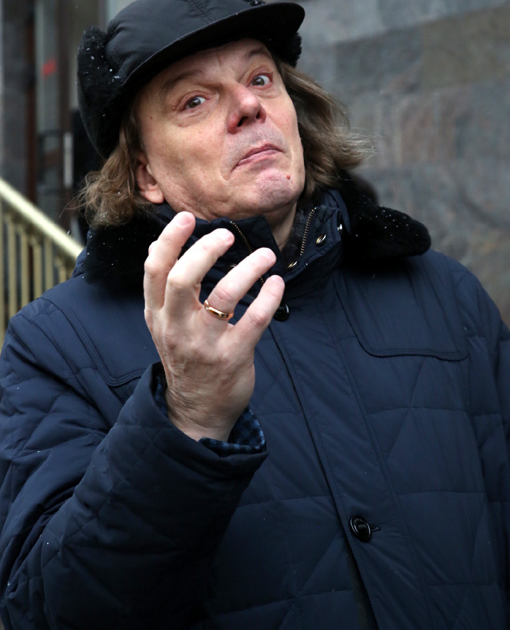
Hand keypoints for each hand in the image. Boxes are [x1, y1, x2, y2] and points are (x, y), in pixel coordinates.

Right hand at [143, 211, 283, 440]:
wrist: (196, 410)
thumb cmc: (184, 357)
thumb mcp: (164, 324)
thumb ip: (165, 288)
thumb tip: (163, 244)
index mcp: (157, 315)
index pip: (154, 270)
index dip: (169, 240)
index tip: (186, 218)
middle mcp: (176, 327)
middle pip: (182, 278)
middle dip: (205, 250)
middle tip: (226, 234)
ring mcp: (204, 343)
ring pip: (224, 295)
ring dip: (248, 269)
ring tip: (266, 256)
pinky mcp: (232, 356)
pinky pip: (254, 319)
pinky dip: (268, 296)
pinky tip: (275, 283)